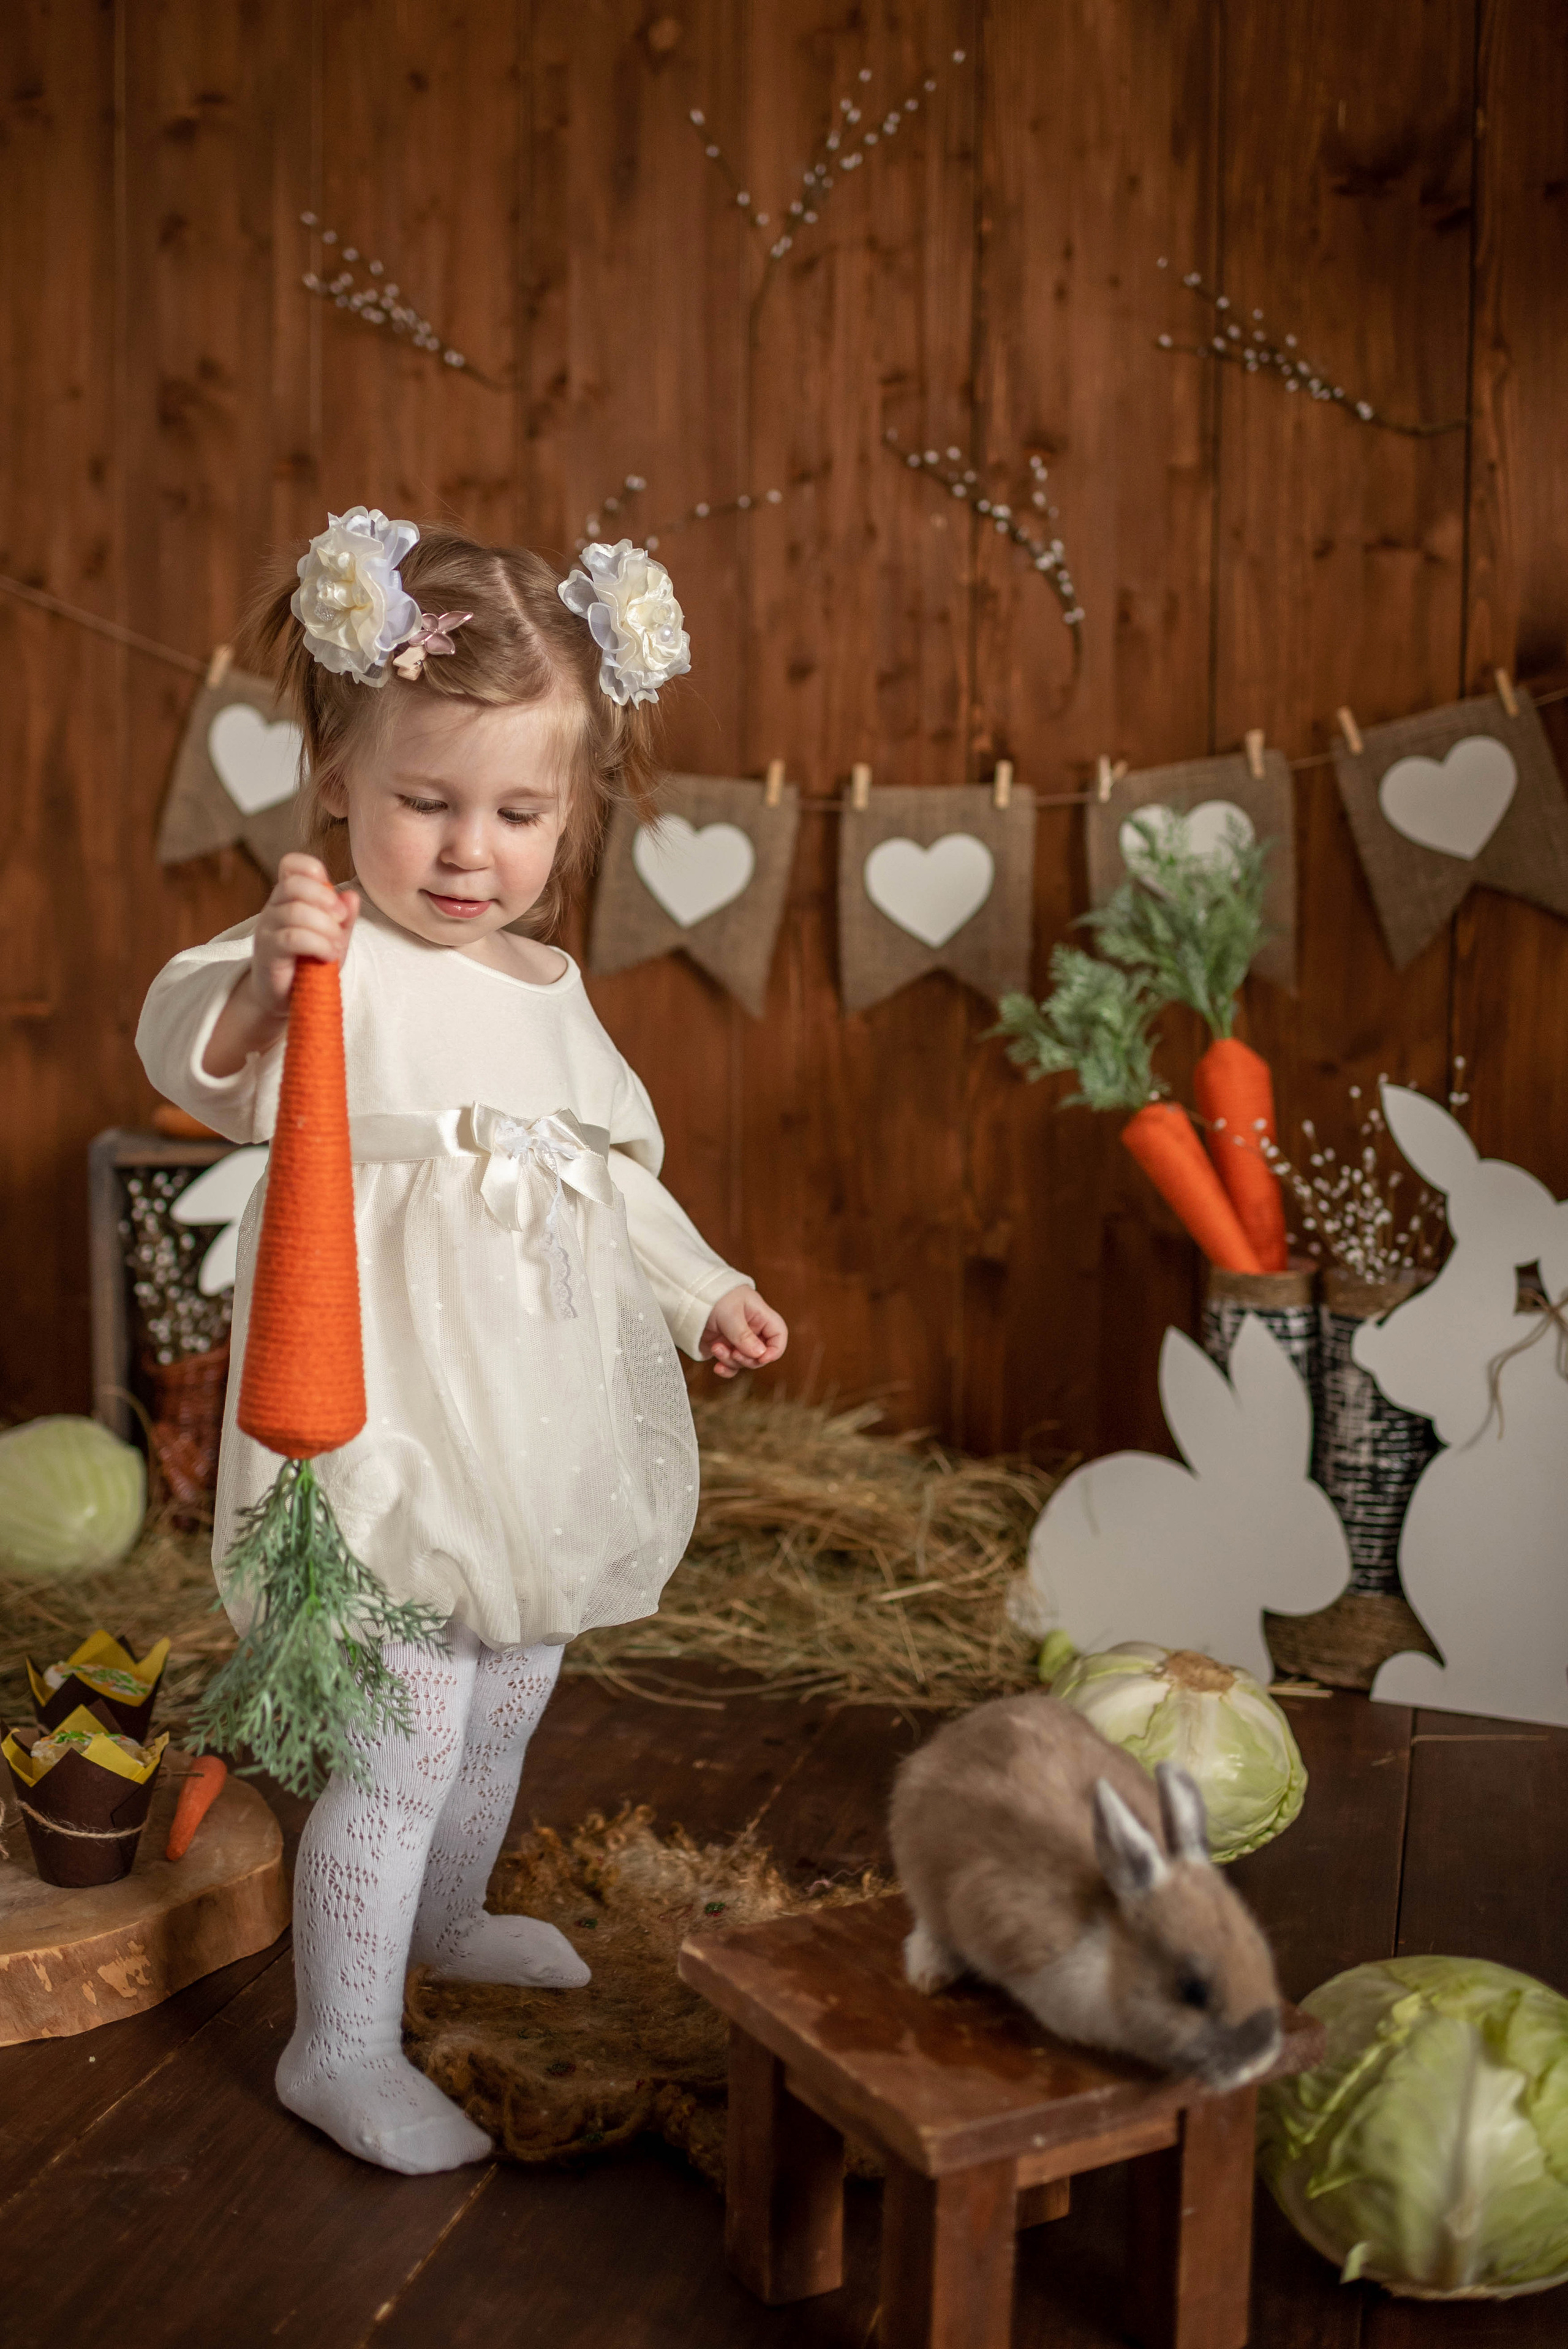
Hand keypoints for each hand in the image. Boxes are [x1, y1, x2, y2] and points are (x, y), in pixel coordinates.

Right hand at [248, 854, 358, 1017]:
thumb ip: (344, 917)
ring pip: (296, 912)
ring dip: (326, 928)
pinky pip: (293, 937)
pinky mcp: (267, 951)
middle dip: (326, 900)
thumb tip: (352, 895)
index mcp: (290, 896)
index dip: (312, 870)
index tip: (333, 897)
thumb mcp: (335, 937)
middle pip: (295, 884)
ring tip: (336, 946)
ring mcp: (267, 928)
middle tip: (341, 920)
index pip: (292, 864)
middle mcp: (274, 907)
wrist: (287, 997)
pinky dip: (319, 945)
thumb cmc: (311, 963)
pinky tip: (329, 956)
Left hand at [699, 1286, 787, 1379]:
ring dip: (731, 1361)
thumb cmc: (713, 1295)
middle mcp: (752, 1329)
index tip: (762, 1358)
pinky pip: (731, 1365)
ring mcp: (737, 1340)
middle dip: (748, 1359)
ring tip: (716, 1348)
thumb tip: (760, 1355)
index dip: (775, 1350)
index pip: (778, 1335)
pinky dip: (726, 1368)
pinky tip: (717, 1367)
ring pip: (745, 1362)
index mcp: (760, 1316)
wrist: (688, 1294)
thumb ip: (744, 1335)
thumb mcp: (730, 1314)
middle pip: (762, 1354)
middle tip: (733, 1353)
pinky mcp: (724, 1347)